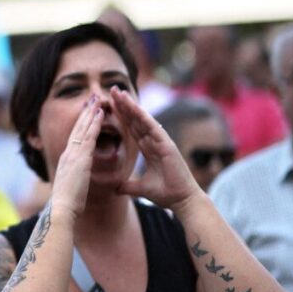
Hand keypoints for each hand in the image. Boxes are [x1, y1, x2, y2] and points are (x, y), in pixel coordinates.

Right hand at [49, 94, 104, 219]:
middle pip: (77, 128)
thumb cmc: (68, 204)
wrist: (62, 209)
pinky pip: (89, 136)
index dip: (81, 124)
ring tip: (97, 99)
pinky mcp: (80, 158)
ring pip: (83, 128)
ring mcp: (73, 154)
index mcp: (66, 160)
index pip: (75, 138)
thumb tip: (75, 180)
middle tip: (91, 98)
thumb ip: (74, 179)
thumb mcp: (70, 187)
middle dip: (85, 113)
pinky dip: (94, 123)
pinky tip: (101, 113)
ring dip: (91, 112)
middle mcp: (68, 154)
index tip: (86, 113)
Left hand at [109, 87, 202, 213]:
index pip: (132, 128)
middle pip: (136, 120)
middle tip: (112, 89)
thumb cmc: (166, 194)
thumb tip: (115, 188)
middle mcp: (155, 142)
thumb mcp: (141, 188)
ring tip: (120, 93)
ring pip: (143, 120)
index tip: (110, 104)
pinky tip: (134, 107)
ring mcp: (161, 142)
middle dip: (124, 105)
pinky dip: (143, 117)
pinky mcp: (167, 145)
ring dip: (132, 106)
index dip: (122, 115)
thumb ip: (128, 186)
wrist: (182, 202)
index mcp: (149, 149)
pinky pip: (153, 128)